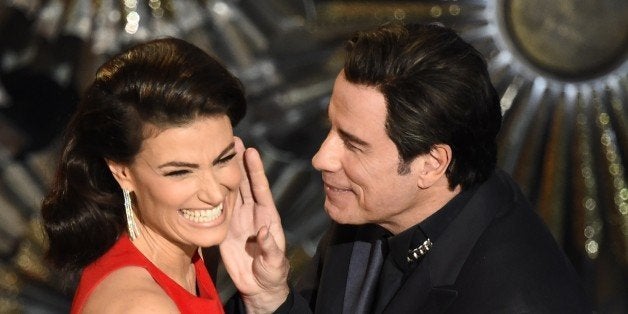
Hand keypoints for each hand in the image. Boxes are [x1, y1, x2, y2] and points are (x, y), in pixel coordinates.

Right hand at [220, 137, 289, 313]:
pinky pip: (216, 207)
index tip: (251, 152)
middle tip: (231, 140)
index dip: (255, 170)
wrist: (257, 288)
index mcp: (267, 216)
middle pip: (243, 182)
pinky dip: (211, 192)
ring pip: (229, 190)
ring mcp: (236, 218)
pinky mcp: (223, 227)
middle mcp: (251, 212)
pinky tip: (204, 177)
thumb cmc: (272, 274)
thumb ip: (271, 248)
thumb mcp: (274, 263)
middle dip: (237, 161)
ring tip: (217, 151)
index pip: (261, 189)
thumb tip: (264, 232)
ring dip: (223, 171)